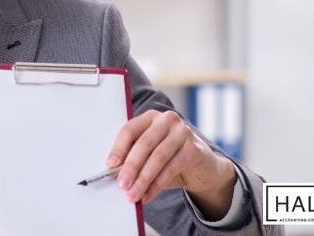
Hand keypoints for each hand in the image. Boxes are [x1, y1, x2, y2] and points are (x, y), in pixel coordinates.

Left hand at [107, 109, 236, 219]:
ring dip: (143, 179)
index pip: (130, 129)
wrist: (203, 168)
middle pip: (144, 144)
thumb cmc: (170, 159)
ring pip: (158, 158)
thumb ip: (134, 158)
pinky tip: (147, 196)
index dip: (119, 147)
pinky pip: (171, 168)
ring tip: (133, 195)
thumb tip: (114, 173)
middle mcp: (167, 120)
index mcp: (150, 117)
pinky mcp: (194, 148)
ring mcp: (182, 132)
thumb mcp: (150, 154)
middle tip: (122, 184)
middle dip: (131, 166)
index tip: (110, 164)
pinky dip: (157, 185)